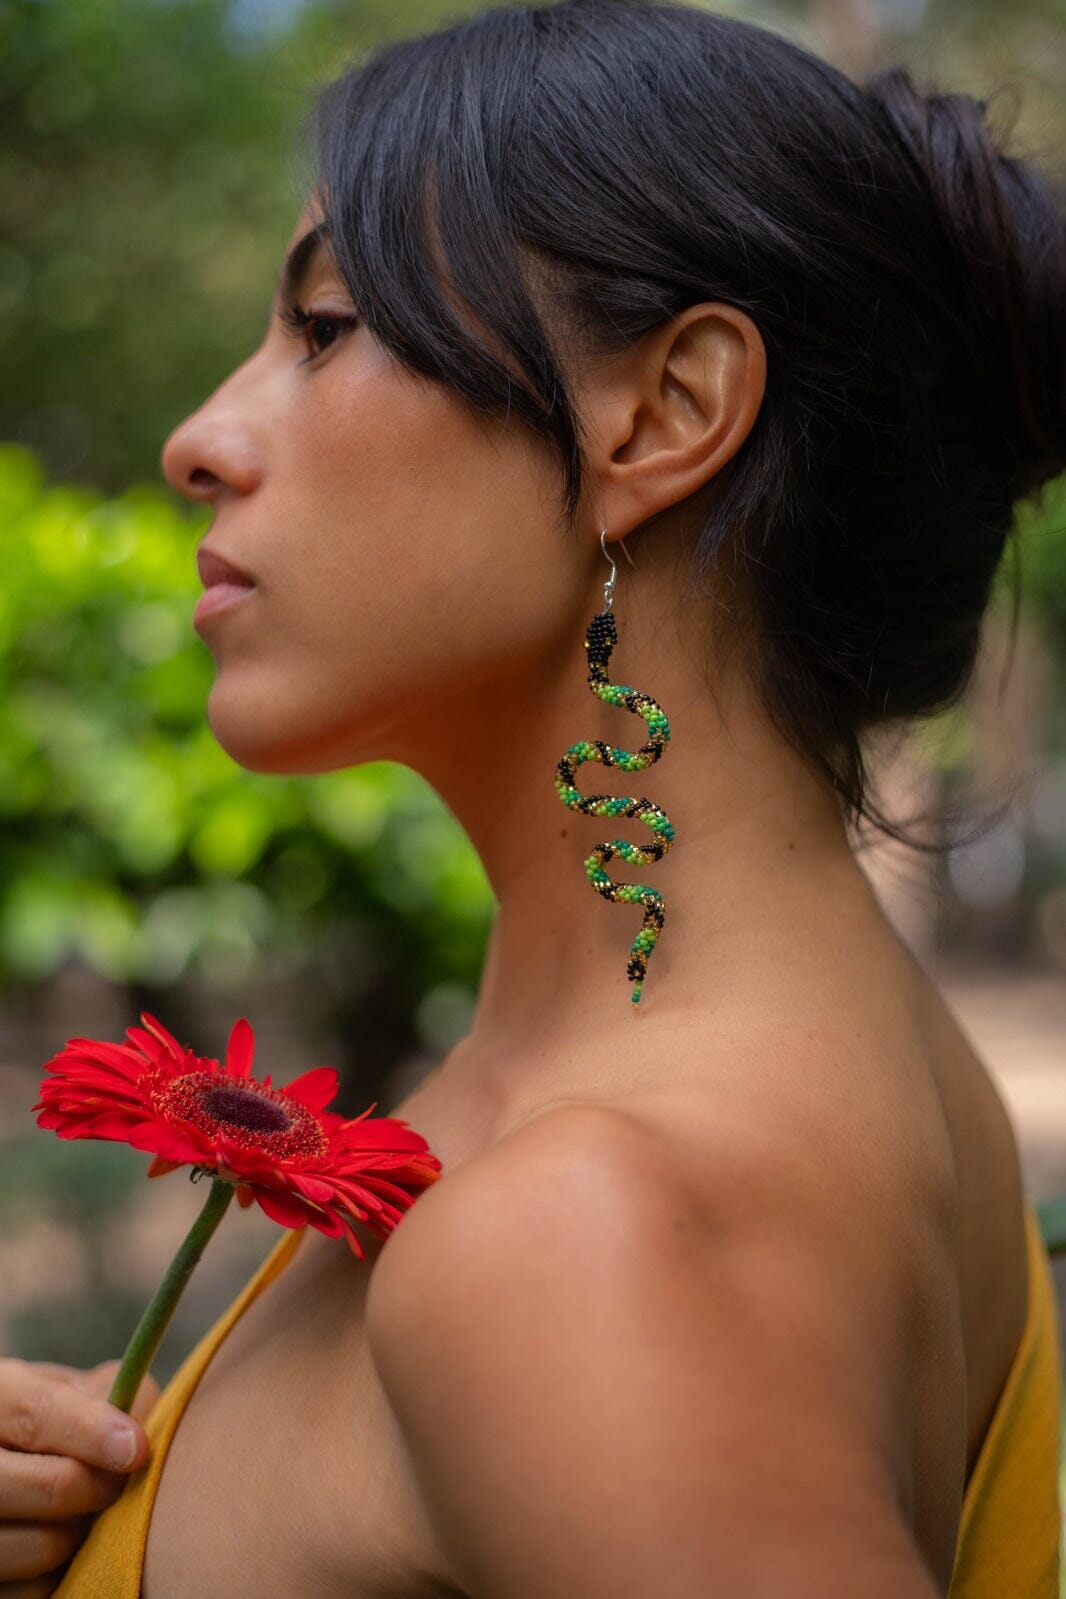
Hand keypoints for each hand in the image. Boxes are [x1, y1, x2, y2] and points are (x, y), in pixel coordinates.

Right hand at [0, 1357, 159, 1595]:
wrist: (18, 1462)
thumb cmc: (55, 1421)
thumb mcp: (70, 1391)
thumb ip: (110, 1394)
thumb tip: (140, 1431)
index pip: (34, 1414)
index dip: (91, 1431)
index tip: (136, 1449)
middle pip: (47, 1484)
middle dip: (98, 1487)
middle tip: (116, 1483)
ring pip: (43, 1544)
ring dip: (80, 1533)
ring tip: (82, 1511)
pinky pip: (34, 1590)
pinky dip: (60, 1572)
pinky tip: (58, 1541)